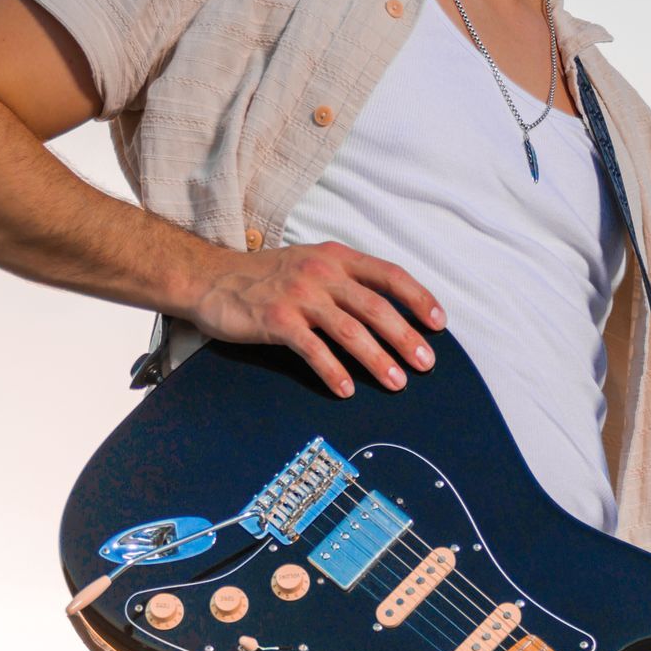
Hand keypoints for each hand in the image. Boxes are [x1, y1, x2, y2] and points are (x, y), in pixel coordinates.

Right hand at [184, 239, 443, 398]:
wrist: (211, 278)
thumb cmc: (266, 277)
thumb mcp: (311, 266)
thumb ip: (345, 282)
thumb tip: (387, 313)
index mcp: (336, 258)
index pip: (389, 275)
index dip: (417, 298)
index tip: (439, 323)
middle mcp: (322, 274)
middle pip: (376, 308)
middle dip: (406, 338)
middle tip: (426, 364)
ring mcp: (299, 296)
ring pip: (350, 331)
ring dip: (377, 360)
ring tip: (397, 383)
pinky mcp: (277, 321)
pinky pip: (313, 350)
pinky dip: (332, 371)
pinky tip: (345, 391)